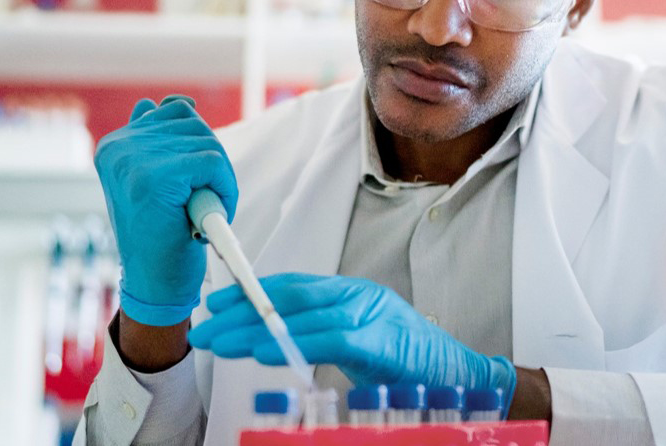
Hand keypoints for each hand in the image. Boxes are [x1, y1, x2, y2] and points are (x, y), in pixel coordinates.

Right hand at [95, 95, 236, 325]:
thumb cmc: (162, 234)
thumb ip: (161, 140)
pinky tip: (206, 216)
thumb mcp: (156, 179)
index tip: (185, 184)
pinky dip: (224, 189)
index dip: (195, 149)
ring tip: (198, 211)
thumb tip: (177, 103)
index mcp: (115, 144)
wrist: (155, 285)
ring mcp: (133, 160)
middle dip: (210, 164)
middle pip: (195, 125)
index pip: (175, 112)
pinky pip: (214, 162)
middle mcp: (119, 146)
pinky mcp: (155, 177)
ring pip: (208, 143)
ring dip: (218, 179)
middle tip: (196, 203)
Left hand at [188, 274, 516, 394]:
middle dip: (240, 310)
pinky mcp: (382, 341)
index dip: (251, 292)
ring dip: (253, 329)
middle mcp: (361, 295)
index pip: (294, 286)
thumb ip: (324, 335)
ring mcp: (373, 314)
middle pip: (290, 296)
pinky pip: (329, 339)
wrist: (462, 378)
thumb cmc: (411, 366)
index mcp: (354, 293)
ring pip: (303, 315)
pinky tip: (261, 352)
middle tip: (203, 325)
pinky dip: (292, 344)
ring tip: (217, 341)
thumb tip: (274, 339)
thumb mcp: (361, 344)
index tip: (215, 304)